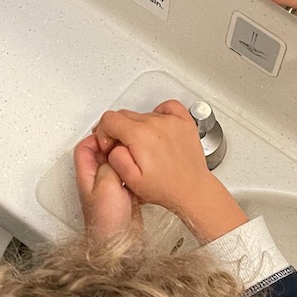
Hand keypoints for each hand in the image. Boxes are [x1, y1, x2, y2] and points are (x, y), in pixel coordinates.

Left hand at [74, 133, 136, 240]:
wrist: (119, 243)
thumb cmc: (106, 221)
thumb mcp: (106, 184)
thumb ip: (109, 165)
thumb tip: (114, 153)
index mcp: (87, 176)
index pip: (85, 147)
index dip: (96, 136)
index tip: (111, 132)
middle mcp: (96, 181)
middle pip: (102, 154)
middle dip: (114, 145)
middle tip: (127, 140)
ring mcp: (110, 189)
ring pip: (117, 165)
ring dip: (126, 159)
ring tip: (137, 153)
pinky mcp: (124, 197)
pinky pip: (129, 178)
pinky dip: (135, 173)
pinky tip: (143, 172)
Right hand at [93, 101, 247, 243]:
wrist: (192, 190)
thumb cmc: (165, 187)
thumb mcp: (131, 180)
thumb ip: (116, 158)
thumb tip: (113, 144)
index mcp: (139, 135)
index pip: (109, 119)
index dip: (104, 132)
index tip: (110, 145)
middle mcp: (155, 123)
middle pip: (124, 115)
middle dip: (119, 131)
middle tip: (127, 150)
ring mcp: (171, 121)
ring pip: (144, 113)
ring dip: (139, 126)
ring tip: (145, 146)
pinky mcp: (184, 122)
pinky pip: (168, 106)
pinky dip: (160, 112)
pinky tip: (158, 127)